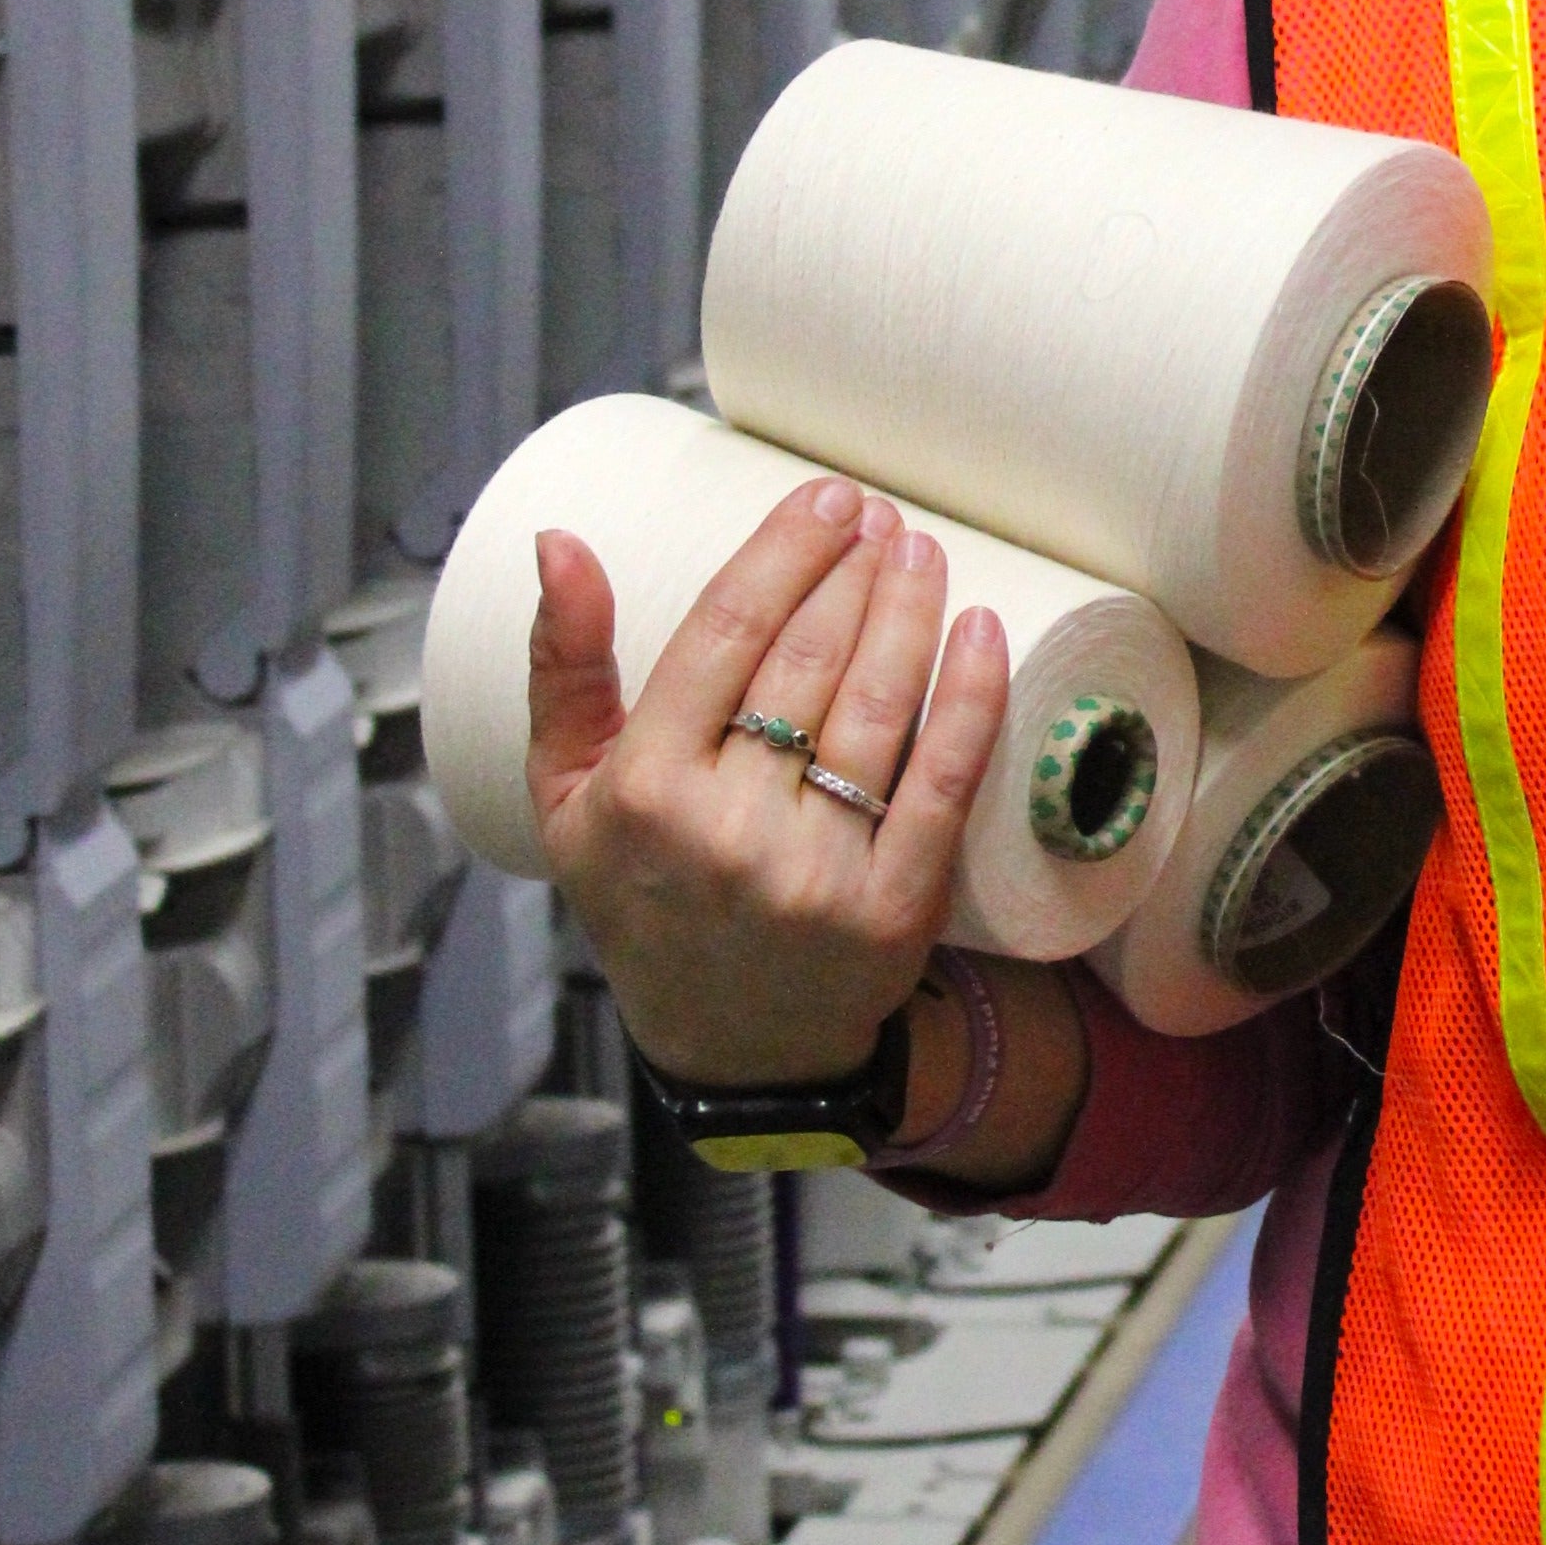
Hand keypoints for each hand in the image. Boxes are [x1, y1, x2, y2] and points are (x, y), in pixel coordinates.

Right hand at [527, 472, 1012, 1089]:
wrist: (730, 1046)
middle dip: (854, 571)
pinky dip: (969, 699)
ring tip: (923, 552)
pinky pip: (944, 781)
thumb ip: (562, 668)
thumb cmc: (646, 899)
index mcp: (642, 791)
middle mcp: (725, 829)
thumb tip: (562, 542)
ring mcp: (815, 869)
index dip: (784, 555)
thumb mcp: (567, 797)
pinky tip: (983, 631)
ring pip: (877, 707)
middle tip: (882, 516)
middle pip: (808, 661)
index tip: (825, 498)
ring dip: (910, 612)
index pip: (723, 636)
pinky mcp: (892, 906)